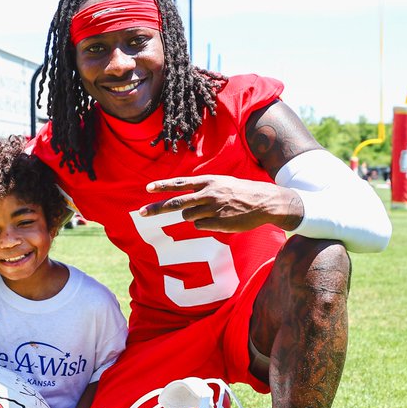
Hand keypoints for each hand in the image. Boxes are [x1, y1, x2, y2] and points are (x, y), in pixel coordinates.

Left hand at [139, 174, 302, 231]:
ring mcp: (213, 209)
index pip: (181, 183)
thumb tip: (185, 203)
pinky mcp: (218, 223)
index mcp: (209, 181)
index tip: (148, 189)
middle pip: (177, 203)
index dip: (163, 186)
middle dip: (157, 208)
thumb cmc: (242, 192)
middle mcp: (208, 194)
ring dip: (194, 216)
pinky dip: (205, 224)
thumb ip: (203, 190)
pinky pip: (201, 226)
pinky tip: (220, 219)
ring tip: (212, 212)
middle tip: (141, 213)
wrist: (265, 202)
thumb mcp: (222, 183)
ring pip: (189, 216)